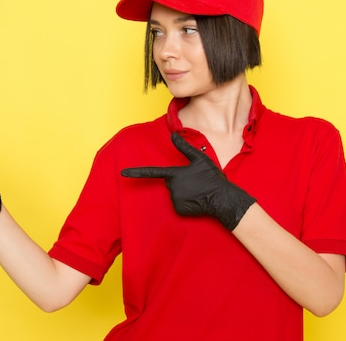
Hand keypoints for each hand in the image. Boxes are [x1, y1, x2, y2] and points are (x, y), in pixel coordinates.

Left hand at [121, 132, 254, 230]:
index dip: (136, 172)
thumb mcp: (200, 159)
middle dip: (180, 181)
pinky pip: (178, 204)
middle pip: (170, 182)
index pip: (151, 172)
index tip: (123, 173)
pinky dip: (186, 202)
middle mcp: (172, 187)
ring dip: (184, 191)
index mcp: (174, 174)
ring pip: (174, 193)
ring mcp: (174, 199)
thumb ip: (184, 147)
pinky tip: (196, 200)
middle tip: (196, 181)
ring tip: (198, 190)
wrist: (222, 198)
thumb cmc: (212, 177)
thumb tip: (173, 135)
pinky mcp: (179, 210)